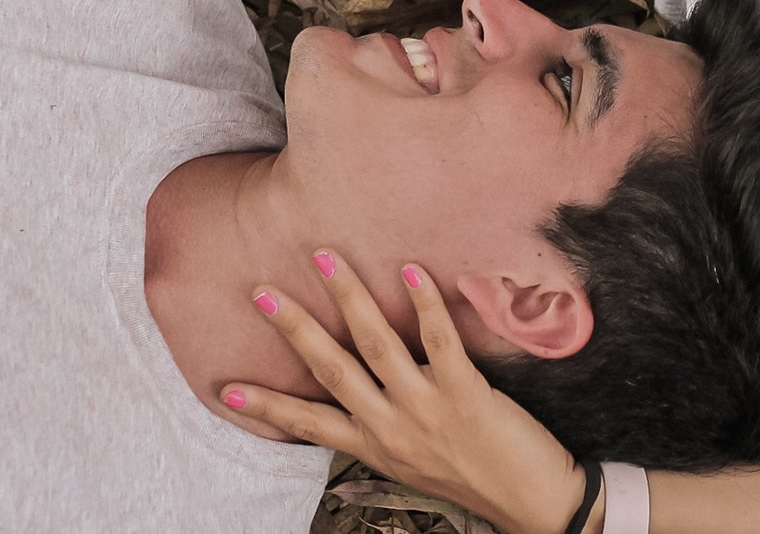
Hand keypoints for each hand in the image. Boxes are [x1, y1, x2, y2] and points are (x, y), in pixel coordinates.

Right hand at [223, 252, 593, 533]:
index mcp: (375, 446)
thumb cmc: (474, 476)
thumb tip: (366, 384)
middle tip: (262, 292)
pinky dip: (423, 303)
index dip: (268, 406)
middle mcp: (391, 427)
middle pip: (332, 369)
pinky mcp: (465, 393)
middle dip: (295, 328)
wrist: (532, 501)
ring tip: (325, 258)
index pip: (310, 424)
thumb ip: (386, 424)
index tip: (227, 389)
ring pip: (377, 345)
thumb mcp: (413, 460)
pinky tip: (410, 269)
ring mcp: (426, 409)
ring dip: (348, 296)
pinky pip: (439, 341)